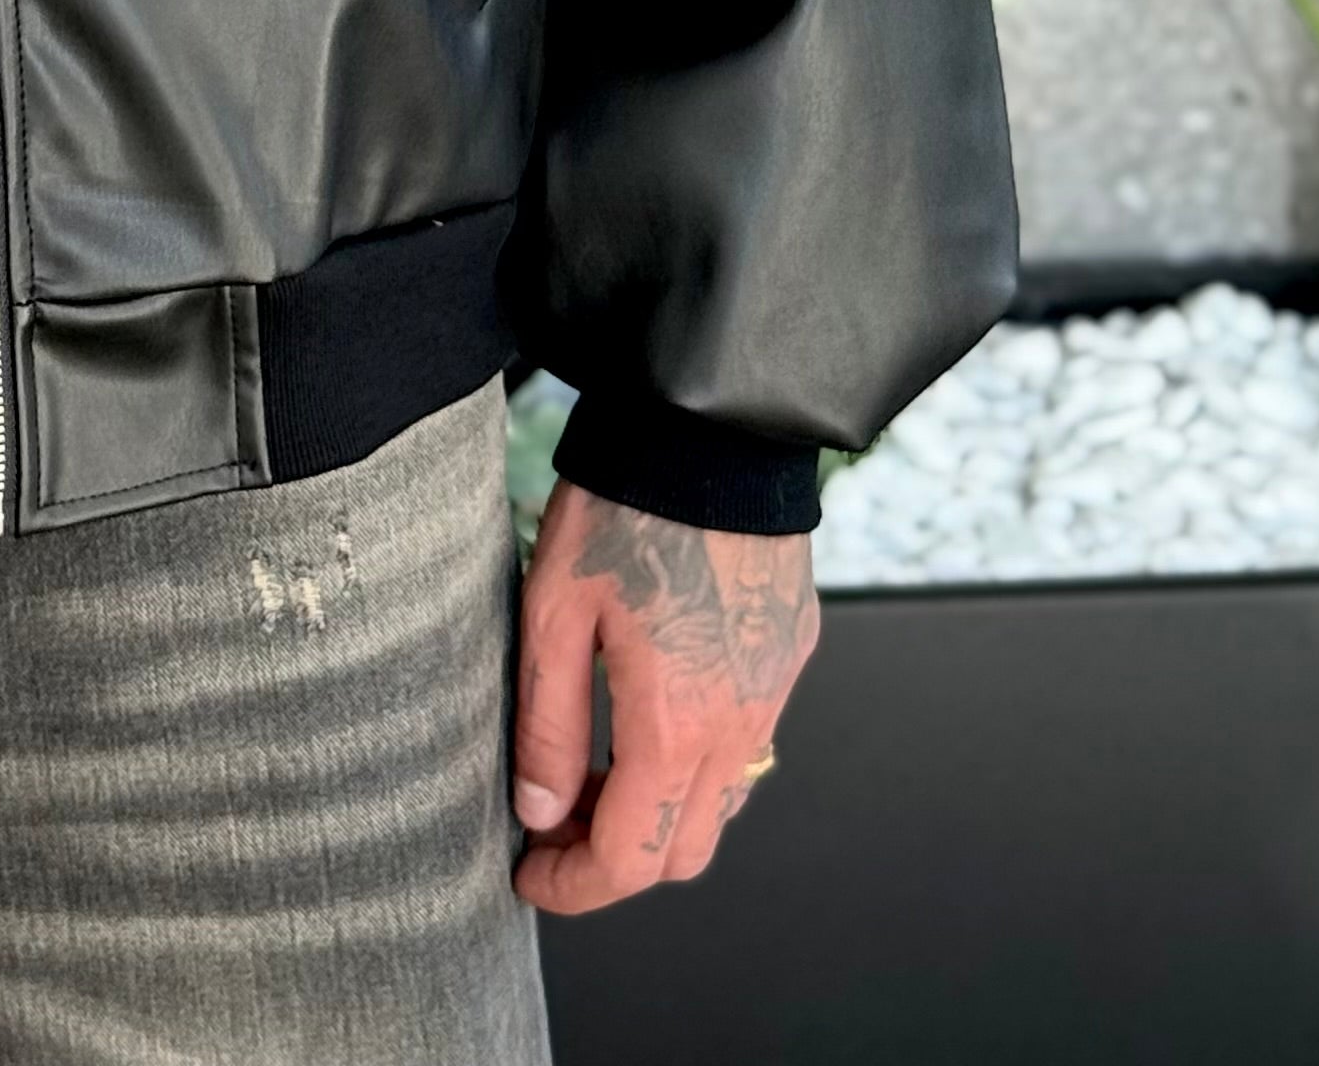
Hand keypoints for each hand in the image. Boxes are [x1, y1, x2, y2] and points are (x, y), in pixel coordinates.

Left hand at [508, 482, 818, 913]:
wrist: (711, 430)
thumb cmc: (623, 506)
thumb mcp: (553, 610)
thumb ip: (547, 723)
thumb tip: (539, 813)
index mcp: (677, 724)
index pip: (632, 860)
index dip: (574, 887)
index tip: (530, 878)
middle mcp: (741, 725)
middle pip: (683, 852)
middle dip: (613, 859)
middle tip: (551, 823)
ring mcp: (774, 694)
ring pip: (720, 804)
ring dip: (656, 812)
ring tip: (588, 768)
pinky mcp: (789, 656)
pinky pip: (747, 744)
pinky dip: (694, 761)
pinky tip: (643, 716)